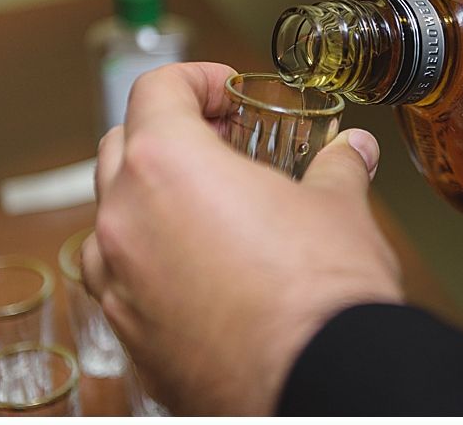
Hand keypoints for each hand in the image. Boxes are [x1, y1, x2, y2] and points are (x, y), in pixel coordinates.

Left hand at [81, 62, 403, 414]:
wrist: (320, 383)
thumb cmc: (321, 294)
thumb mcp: (339, 208)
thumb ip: (337, 166)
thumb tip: (352, 150)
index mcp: (168, 167)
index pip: (156, 89)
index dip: (197, 78)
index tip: (229, 92)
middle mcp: (125, 221)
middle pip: (121, 147)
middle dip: (169, 134)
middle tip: (224, 145)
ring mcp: (117, 285)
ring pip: (110, 218)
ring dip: (150, 199)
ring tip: (209, 209)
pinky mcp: (128, 338)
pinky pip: (121, 281)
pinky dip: (150, 261)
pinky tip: (202, 272)